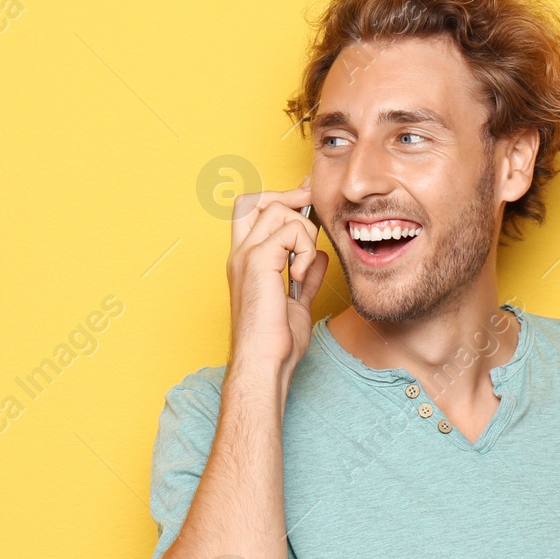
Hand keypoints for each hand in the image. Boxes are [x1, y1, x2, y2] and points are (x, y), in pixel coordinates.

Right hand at [225, 174, 328, 390]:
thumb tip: (319, 258)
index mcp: (245, 261)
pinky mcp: (258, 261)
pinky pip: (290, 232)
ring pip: (278, 210)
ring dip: (304, 232)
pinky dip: (305, 250)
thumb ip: (306, 277)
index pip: (251, 210)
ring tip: (305, 265)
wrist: (264, 361)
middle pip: (256, 199)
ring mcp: (246, 255)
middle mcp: (240, 253)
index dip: (278, 199)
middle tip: (313, 210)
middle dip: (289, 197)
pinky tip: (301, 277)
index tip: (307, 203)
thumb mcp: (297, 302)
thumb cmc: (276, 341)